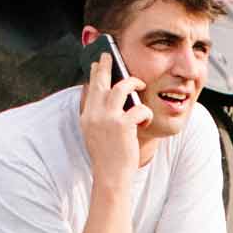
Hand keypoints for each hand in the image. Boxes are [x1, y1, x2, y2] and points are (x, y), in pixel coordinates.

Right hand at [79, 52, 149, 179]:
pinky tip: (145, 121)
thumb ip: (98, 117)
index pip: (90, 88)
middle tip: (109, 55)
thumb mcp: (95, 134)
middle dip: (106, 65)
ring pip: (121, 88)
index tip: (98, 64)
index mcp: (87, 116)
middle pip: (100, 81)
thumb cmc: (108, 157)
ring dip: (133, 83)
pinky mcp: (123, 125)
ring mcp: (107, 119)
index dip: (95, 74)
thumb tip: (107, 99)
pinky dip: (145, 113)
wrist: (110, 176)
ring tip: (140, 84)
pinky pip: (138, 108)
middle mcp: (94, 114)